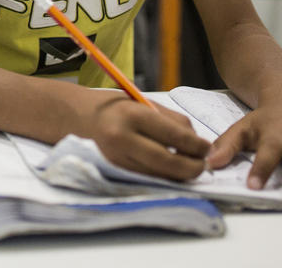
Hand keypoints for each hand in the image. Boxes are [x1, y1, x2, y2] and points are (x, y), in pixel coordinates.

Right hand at [84, 93, 210, 180]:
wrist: (74, 117)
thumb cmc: (111, 106)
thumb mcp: (140, 102)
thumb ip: (170, 120)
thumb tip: (197, 141)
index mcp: (131, 115)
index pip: (175, 136)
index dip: (197, 146)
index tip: (207, 147)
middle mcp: (123, 140)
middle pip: (169, 163)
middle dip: (193, 167)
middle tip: (203, 164)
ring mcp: (117, 159)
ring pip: (160, 175)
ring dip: (179, 175)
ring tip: (188, 166)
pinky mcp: (114, 172)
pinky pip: (147, 178)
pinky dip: (162, 176)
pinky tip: (169, 169)